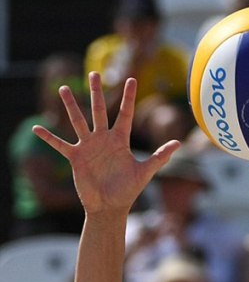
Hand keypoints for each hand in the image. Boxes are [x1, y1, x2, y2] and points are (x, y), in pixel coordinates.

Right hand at [31, 72, 178, 215]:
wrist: (110, 208)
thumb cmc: (128, 191)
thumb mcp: (144, 172)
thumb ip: (159, 156)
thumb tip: (178, 144)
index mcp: (120, 140)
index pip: (125, 114)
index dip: (129, 97)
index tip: (132, 79)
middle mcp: (103, 139)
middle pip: (99, 110)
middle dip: (96, 92)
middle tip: (94, 73)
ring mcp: (88, 147)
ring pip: (78, 121)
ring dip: (70, 106)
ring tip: (62, 88)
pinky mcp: (76, 157)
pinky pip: (60, 145)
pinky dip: (48, 138)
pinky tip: (35, 128)